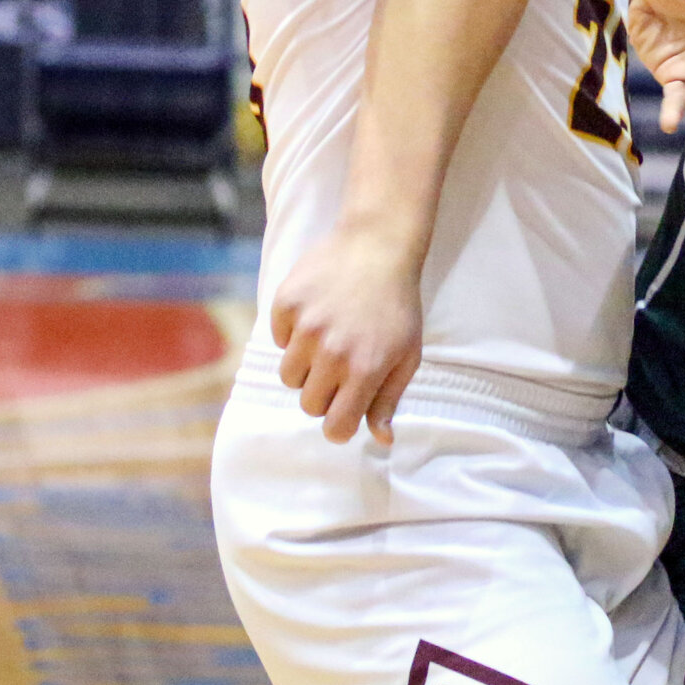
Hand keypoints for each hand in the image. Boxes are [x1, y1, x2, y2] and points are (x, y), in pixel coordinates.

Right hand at [270, 231, 423, 444]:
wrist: (377, 246)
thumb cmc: (397, 306)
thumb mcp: (407, 355)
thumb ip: (389, 399)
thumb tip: (381, 439)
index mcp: (365, 370)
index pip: (336, 427)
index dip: (339, 425)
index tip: (343, 413)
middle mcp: (332, 352)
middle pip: (309, 405)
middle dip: (323, 395)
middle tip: (340, 369)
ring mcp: (306, 327)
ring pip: (289, 376)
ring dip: (306, 367)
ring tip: (327, 340)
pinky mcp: (286, 304)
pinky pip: (278, 339)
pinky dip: (292, 334)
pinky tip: (317, 313)